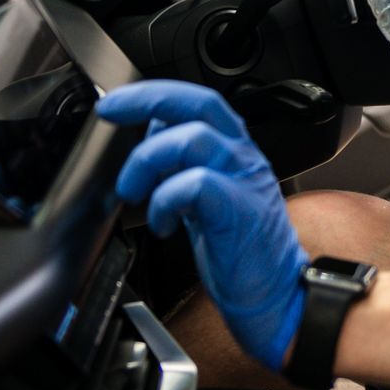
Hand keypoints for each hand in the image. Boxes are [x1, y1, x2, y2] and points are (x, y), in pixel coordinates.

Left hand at [98, 81, 307, 370]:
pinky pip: (195, 184)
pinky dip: (164, 201)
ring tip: (132, 192)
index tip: (114, 103)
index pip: (196, 101)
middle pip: (199, 104)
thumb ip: (184, 166)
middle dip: (148, 99)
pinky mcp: (239, 211)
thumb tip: (150, 139)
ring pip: (192, 139)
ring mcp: (244, 181)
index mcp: (234, 151)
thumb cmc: (241, 251)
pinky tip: (161, 224)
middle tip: (111, 112)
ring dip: (147, 160)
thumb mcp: (206, 198)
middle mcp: (242, 158)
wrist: (277, 295)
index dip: (153, 94)